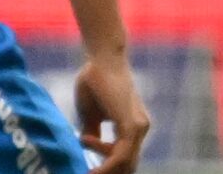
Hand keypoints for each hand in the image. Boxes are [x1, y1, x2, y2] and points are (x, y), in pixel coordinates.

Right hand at [76, 54, 150, 173]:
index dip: (104, 169)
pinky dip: (106, 167)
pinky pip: (121, 155)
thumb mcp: (91, 116)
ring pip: (125, 164)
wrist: (101, 61)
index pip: (124, 159)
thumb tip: (86, 148)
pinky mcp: (131, 123)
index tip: (83, 170)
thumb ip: (93, 133)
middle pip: (128, 165)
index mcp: (133, 127)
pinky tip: (90, 170)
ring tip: (83, 173)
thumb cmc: (95, 83)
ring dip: (104, 173)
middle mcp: (140, 128)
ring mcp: (138, 126)